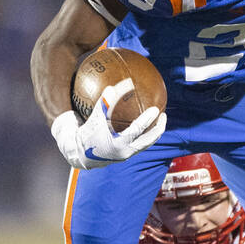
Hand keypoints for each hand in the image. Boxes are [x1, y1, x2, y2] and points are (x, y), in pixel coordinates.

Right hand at [50, 85, 165, 169]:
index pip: (137, 130)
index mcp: (119, 144)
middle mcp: (126, 152)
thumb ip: (103, 105)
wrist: (80, 155)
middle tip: (164, 115)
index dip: (147, 120)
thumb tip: (111, 88)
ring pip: (147, 143)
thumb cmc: (86, 136)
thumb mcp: (94, 120)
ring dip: (155, 132)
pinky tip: (147, 124)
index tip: (156, 110)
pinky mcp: (126, 154)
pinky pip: (140, 143)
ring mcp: (128, 154)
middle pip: (149, 141)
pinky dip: (145, 134)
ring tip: (160, 120)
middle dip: (159, 128)